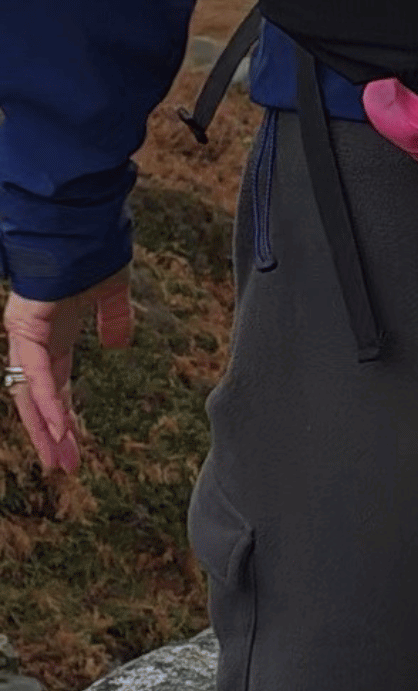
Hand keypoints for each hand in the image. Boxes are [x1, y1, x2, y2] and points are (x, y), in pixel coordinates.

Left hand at [3, 268, 132, 473]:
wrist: (82, 224)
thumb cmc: (95, 251)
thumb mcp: (112, 293)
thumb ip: (114, 318)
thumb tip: (118, 345)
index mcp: (52, 336)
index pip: (53, 387)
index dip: (62, 417)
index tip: (74, 446)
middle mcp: (33, 341)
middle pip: (37, 399)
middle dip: (51, 435)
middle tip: (65, 466)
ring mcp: (26, 335)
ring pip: (30, 393)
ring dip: (46, 429)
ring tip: (60, 460)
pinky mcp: (26, 327)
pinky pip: (35, 373)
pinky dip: (44, 401)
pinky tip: (57, 426)